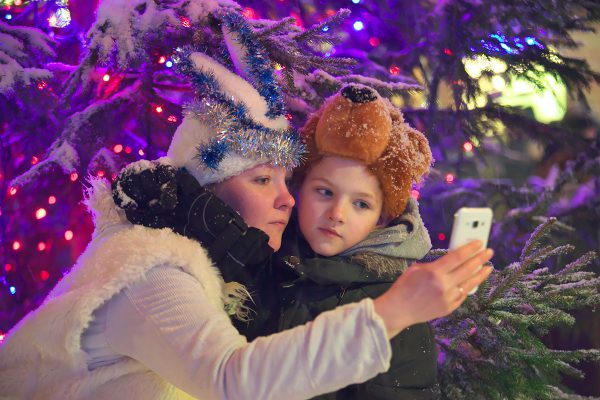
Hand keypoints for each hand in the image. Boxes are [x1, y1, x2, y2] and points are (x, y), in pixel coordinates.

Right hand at [373, 240, 492, 337]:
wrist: (398, 310)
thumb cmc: (404, 288)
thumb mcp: (416, 269)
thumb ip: (434, 264)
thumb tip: (449, 261)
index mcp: (434, 272)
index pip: (457, 257)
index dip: (470, 248)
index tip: (479, 243)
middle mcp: (443, 285)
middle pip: (468, 269)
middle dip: (480, 259)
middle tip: (488, 252)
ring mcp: (448, 298)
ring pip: (469, 284)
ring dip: (480, 274)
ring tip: (488, 267)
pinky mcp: (449, 308)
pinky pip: (462, 295)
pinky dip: (468, 287)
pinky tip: (473, 282)